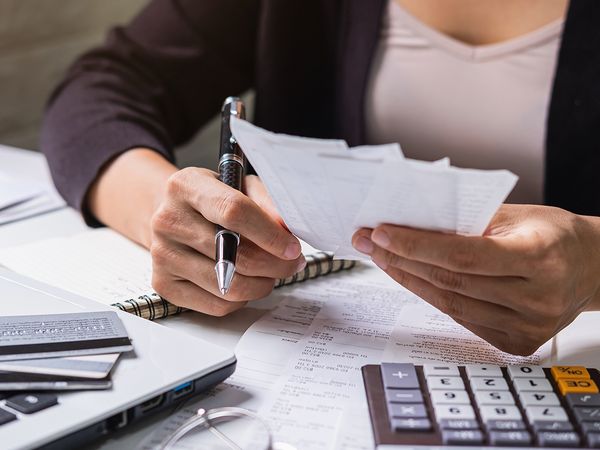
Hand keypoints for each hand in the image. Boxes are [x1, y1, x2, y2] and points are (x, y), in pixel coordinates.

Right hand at [150, 168, 303, 315]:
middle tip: (292, 263)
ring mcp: (163, 255)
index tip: (292, 247)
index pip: (233, 212)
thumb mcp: (241, 186)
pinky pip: (217, 305)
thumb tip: (286, 231)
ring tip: (271, 272)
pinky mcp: (164, 284)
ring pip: (229, 286)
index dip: (269, 234)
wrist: (174, 214)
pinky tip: (246, 282)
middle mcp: (168, 220)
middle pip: (235, 255)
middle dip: (275, 264)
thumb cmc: (214, 200)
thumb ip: (266, 203)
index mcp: (186, 186)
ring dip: (262, 284)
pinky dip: (242, 299)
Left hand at [352, 204, 599, 354]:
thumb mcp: (517, 216)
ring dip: (409, 280)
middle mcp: (537, 298)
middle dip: (402, 260)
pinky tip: (411, 279)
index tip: (382, 234)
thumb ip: (470, 222)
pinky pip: (462, 318)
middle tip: (369, 243)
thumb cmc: (554, 235)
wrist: (591, 268)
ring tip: (382, 259)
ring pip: (450, 304)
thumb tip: (414, 224)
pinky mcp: (517, 343)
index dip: (417, 245)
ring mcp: (528, 327)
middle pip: (451, 281)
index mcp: (540, 257)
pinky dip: (432, 297)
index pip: (464, 255)